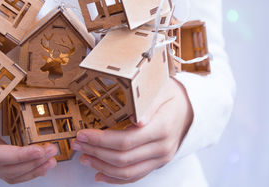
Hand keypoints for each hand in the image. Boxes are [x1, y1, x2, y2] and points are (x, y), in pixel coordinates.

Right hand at [0, 90, 57, 183]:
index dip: (18, 156)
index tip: (38, 149)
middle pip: (7, 168)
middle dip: (32, 162)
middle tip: (53, 150)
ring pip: (10, 172)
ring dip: (33, 168)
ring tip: (53, 158)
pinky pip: (11, 168)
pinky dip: (28, 168)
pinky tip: (43, 163)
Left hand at [71, 77, 192, 183]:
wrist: (190, 109)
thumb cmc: (172, 96)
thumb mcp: (162, 89)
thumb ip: (148, 102)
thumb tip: (136, 119)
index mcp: (162, 127)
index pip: (127, 140)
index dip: (101, 140)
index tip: (83, 134)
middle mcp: (162, 147)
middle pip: (123, 158)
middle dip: (96, 152)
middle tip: (78, 143)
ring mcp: (160, 158)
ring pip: (127, 171)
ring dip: (102, 166)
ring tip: (84, 157)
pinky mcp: (156, 163)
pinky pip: (135, 176)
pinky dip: (115, 178)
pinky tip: (100, 174)